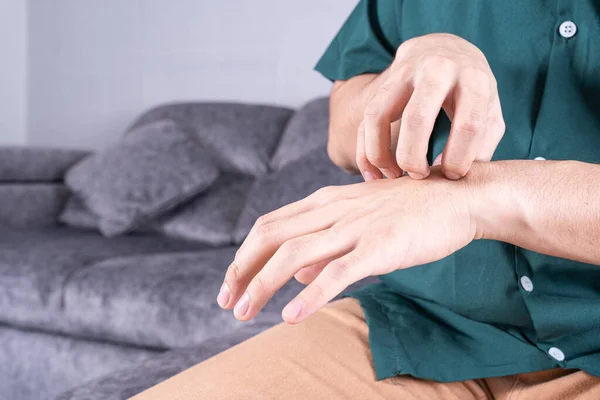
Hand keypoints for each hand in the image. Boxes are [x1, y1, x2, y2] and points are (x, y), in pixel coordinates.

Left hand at [217, 168, 477, 323]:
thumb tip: (299, 274)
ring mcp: (356, 226)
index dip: (244, 255)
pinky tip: (291, 316)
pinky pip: (338, 272)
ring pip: (294, 254)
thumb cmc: (413, 210)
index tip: (231, 284)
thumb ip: (327, 245)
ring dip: (263, 285)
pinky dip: (310, 295)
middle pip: (271, 237)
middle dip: (241, 270)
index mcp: (326, 202)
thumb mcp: (361, 219)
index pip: (270, 225)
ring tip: (243, 313)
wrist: (461, 196)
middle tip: (226, 302)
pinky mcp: (381, 246)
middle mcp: (333, 210)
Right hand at [358, 33, 504, 180]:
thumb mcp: (490, 111)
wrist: (445, 48)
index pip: (468, 124)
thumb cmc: (471, 90)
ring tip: (393, 176)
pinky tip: (373, 174)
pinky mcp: (382, 84)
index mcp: (473, 79)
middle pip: (417, 118)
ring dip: (380, 154)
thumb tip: (451, 178)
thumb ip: (481, 147)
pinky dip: (364, 151)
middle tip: (419, 176)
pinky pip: (364, 119)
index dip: (459, 158)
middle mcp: (436, 69)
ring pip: (378, 115)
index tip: (452, 175)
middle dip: (413, 158)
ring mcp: (404, 73)